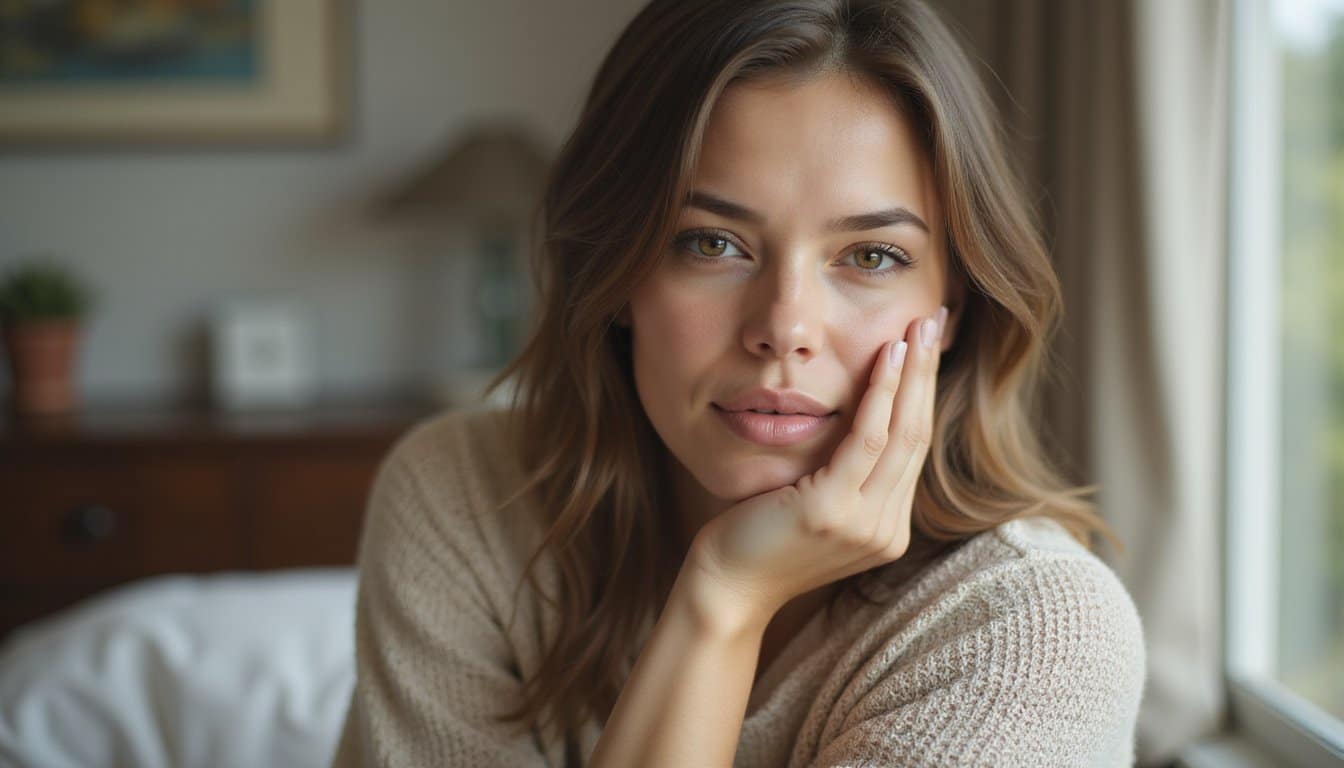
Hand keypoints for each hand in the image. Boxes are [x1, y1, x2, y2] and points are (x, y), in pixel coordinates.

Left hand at [684, 306, 947, 629]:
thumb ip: (843, 476)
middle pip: (917, 435)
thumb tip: (857, 419)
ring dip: (912, 374)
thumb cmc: (756, 539)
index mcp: (885, 530)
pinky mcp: (833, 511)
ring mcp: (864, 525)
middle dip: (928, 373)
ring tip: (918, 327)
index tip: (927, 347)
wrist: (725, 587)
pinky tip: (884, 358)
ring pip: (902, 434)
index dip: (923, 394)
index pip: (913, 450)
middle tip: (936, 320)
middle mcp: (885, 531)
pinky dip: (879, 395)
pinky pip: (866, 441)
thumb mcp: (812, 505)